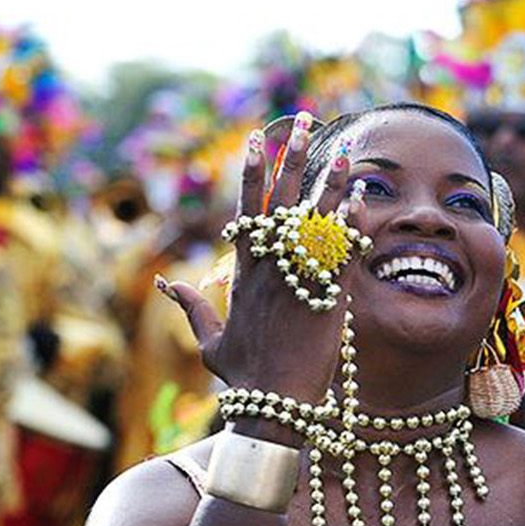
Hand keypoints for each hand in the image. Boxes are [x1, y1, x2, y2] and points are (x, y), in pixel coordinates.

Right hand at [162, 113, 359, 405]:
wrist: (273, 403)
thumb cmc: (243, 376)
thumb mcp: (210, 341)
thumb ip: (191, 306)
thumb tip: (164, 283)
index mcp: (244, 273)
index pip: (248, 209)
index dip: (253, 172)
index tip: (256, 139)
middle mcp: (270, 268)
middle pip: (280, 200)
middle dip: (291, 156)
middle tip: (303, 122)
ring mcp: (299, 279)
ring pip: (315, 219)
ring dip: (330, 181)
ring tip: (343, 150)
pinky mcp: (328, 296)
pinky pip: (342, 251)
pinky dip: (350, 223)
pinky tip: (360, 198)